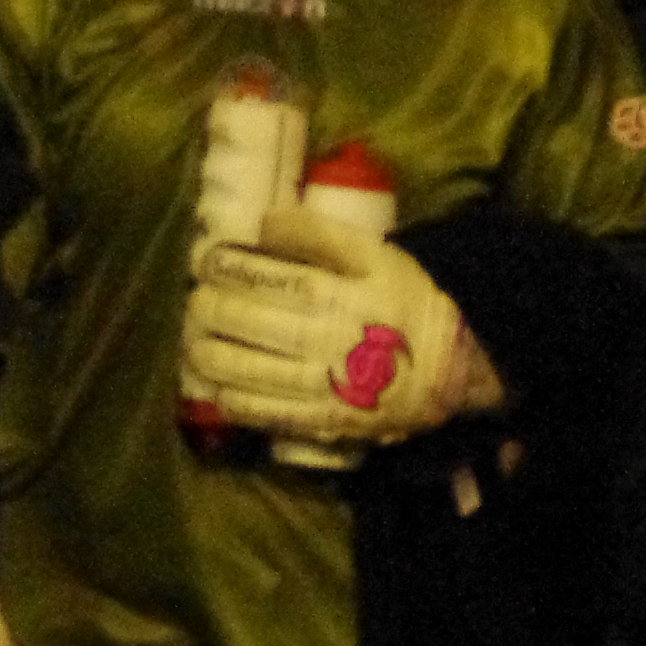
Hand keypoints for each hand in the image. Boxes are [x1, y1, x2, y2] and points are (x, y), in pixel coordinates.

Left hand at [179, 199, 480, 446]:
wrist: (449, 369)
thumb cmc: (404, 302)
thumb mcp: (376, 254)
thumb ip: (320, 234)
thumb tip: (263, 223)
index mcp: (344, 295)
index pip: (276, 279)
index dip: (234, 269)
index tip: (209, 261)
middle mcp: (330, 340)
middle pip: (256, 323)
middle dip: (214, 310)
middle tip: (197, 302)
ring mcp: (327, 387)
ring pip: (255, 371)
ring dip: (214, 357)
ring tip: (195, 344)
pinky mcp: (326, 422)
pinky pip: (273, 414)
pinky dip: (239, 404)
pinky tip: (218, 391)